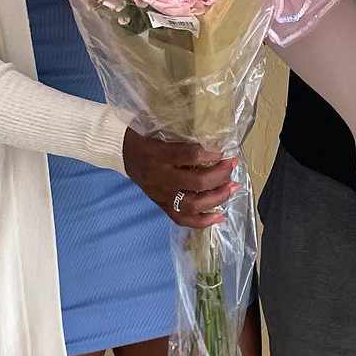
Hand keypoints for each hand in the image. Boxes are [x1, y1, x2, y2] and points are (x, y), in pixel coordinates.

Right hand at [121, 129, 238, 227]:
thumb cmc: (148, 139)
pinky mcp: (162, 206)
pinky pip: (183, 219)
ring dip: (217, 198)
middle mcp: (161, 177)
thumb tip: (215, 150)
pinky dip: (203, 221)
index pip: (189, 156)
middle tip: (232, 167)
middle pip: (196, 183)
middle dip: (220, 176)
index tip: (222, 152)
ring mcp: (162, 195)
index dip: (210, 154)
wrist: (123, 153)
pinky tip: (220, 216)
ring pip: (192, 204)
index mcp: (160, 155)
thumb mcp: (163, 134)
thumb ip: (185, 143)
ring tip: (232, 188)